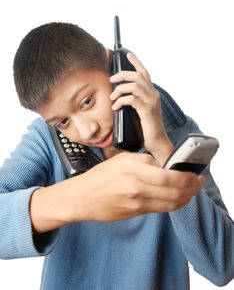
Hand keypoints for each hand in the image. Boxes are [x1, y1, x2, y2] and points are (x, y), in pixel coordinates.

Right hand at [66, 152, 204, 222]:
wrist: (82, 198)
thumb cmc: (100, 176)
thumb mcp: (121, 159)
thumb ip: (144, 161)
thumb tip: (166, 166)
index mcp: (132, 167)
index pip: (167, 175)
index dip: (186, 177)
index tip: (194, 174)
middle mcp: (135, 186)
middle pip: (173, 190)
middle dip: (191, 187)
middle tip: (199, 183)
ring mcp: (135, 202)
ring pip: (170, 202)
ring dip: (186, 197)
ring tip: (192, 191)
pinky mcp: (135, 213)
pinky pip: (160, 210)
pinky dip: (173, 204)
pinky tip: (178, 199)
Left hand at [109, 53, 173, 164]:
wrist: (157, 142)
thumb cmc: (147, 128)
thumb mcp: (141, 111)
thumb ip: (135, 101)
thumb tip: (121, 96)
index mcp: (152, 94)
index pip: (145, 73)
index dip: (137, 63)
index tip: (128, 55)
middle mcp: (154, 95)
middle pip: (138, 76)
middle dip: (123, 74)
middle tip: (112, 79)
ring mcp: (151, 102)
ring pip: (134, 85)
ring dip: (120, 89)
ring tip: (112, 96)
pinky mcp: (147, 110)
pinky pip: (132, 99)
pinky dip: (121, 101)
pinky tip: (116, 107)